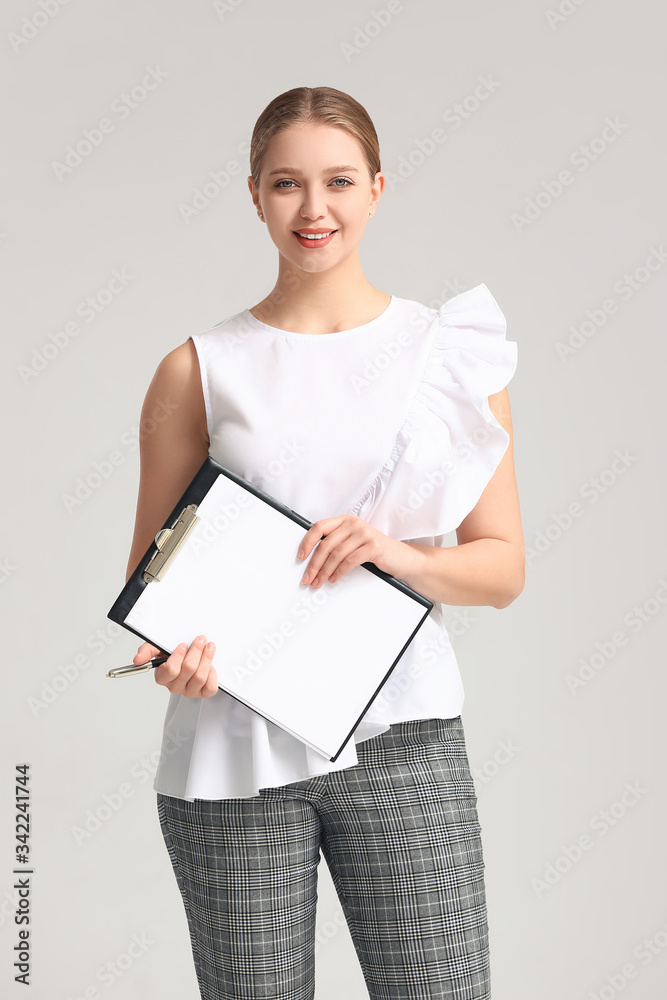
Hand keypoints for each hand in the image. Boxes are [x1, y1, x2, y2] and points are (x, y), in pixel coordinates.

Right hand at [133, 636, 217, 697]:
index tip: (183, 644)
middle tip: (200, 639)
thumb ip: (147, 651)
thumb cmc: (173, 654)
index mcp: (162, 677)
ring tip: (209, 647)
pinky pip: (210, 688)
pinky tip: (211, 665)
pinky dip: (213, 674)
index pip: (171, 669)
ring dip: (207, 658)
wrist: (189, 657)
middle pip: (188, 670)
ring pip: (200, 677)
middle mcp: (175, 686)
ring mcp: (189, 691)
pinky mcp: (202, 693)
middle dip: (196, 651)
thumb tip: (137, 659)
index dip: (179, 655)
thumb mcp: (159, 648)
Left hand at [297, 514, 412, 586]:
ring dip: (324, 571)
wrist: (402, 558)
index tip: (300, 557)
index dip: (307, 542)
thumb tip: (311, 559)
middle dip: (314, 564)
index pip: (319, 527)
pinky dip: (339, 572)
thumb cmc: (374, 551)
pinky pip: (349, 561)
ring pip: (336, 554)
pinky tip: (334, 579)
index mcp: (346, 520)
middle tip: (307, 578)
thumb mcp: (353, 542)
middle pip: (326, 544)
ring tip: (319, 582)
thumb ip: (336, 543)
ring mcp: (364, 533)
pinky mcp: (373, 546)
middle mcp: (354, 523)